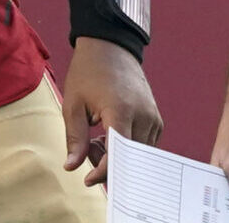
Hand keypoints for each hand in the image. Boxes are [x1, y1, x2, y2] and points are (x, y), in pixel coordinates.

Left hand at [61, 37, 162, 186]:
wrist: (110, 47)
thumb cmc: (88, 73)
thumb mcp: (73, 104)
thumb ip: (75, 138)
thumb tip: (72, 167)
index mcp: (121, 110)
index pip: (117, 154)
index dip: (103, 172)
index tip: (88, 180)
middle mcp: (143, 115)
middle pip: (130, 158)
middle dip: (108, 164)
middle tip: (87, 151)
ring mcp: (153, 117)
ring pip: (138, 155)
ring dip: (116, 156)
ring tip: (95, 139)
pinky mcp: (156, 118)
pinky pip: (143, 145)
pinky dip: (126, 148)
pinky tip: (107, 135)